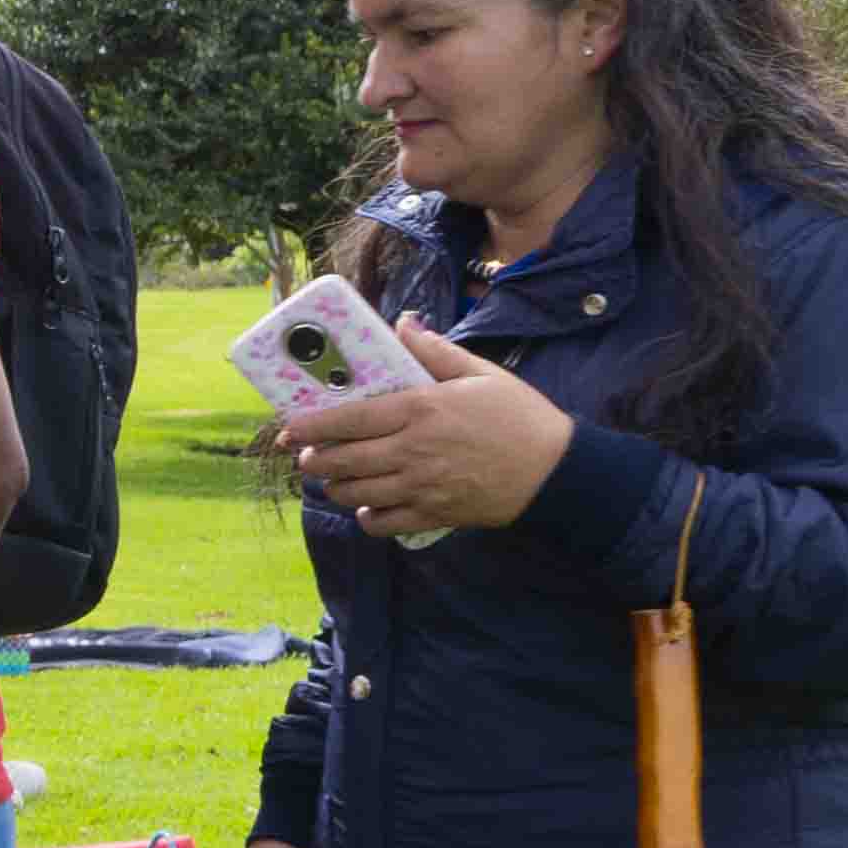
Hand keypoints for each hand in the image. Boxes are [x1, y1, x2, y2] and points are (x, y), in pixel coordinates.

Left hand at [258, 319, 572, 536]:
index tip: (290, 428)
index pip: (348, 418)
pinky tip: (368, 505)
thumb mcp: (480, 373)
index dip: (311, 425)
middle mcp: (412, 450)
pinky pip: (382, 522)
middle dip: (315, 459)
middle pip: (341, 460)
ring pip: (354, 492)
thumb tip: (404, 325)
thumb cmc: (519, 417)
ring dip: (335, 486)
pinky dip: (366, 516)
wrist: (556, 471)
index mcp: (419, 410)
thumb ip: (434, 351)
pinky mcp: (433, 514)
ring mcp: (420, 486)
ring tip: (334, 477)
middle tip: (308, 454)